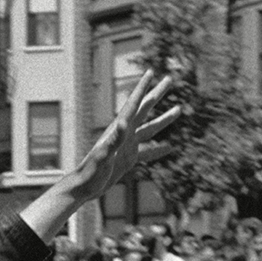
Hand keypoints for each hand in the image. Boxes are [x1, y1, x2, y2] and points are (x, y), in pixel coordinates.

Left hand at [68, 71, 179, 203]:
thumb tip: (123, 122)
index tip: (151, 72)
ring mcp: (127, 146)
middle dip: (157, 94)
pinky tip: (170, 147)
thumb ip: (114, 139)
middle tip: (169, 79)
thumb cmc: (91, 172)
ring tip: (179, 109)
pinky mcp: (128, 159)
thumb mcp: (104, 156)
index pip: (134, 104)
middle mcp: (124, 134)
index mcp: (119, 129)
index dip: (142, 87)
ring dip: (163, 119)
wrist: (83, 188)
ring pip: (150, 129)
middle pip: (144, 109)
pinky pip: (147, 152)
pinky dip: (158, 149)